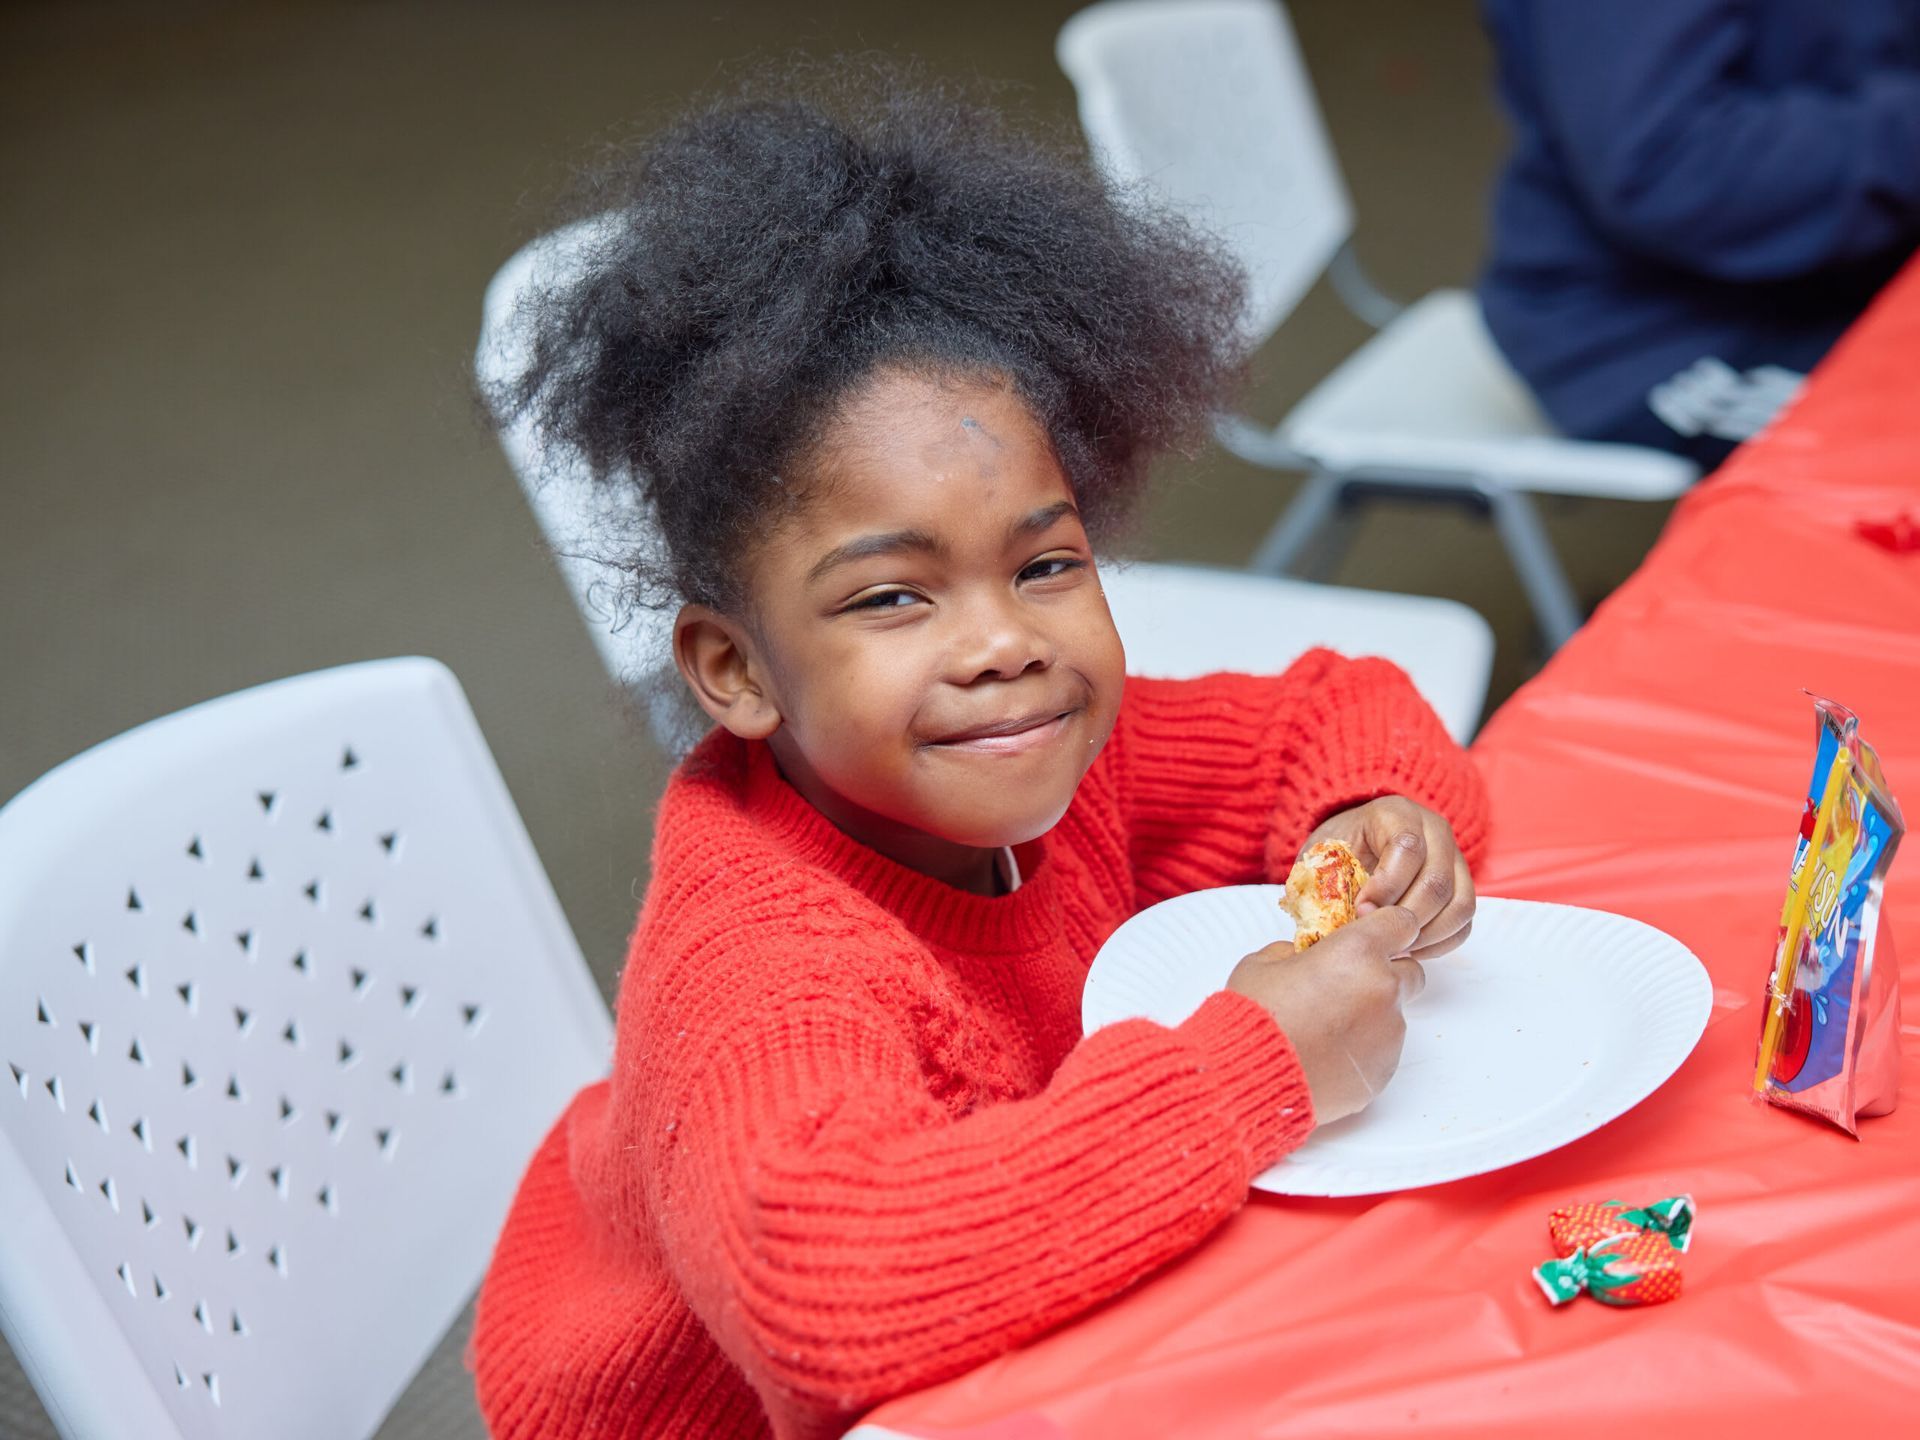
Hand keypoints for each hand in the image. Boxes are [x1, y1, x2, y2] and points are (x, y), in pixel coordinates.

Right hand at [1226, 905, 1424, 1124]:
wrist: (1248, 1076)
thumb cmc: (1255, 1015)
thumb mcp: (1263, 963)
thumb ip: (1295, 952)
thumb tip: (1304, 957)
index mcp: (1358, 951)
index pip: (1401, 923)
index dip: (1388, 929)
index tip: (1373, 938)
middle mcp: (1383, 989)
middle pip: (1410, 971)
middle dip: (1386, 974)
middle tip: (1346, 986)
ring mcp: (1389, 1034)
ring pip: (1394, 1015)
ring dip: (1371, 1015)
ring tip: (1326, 1030)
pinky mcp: (1384, 1070)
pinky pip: (1382, 1051)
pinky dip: (1362, 1049)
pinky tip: (1327, 1055)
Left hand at [1305, 796, 1473, 959]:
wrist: (1357, 842)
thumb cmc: (1337, 850)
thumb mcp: (1322, 853)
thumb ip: (1325, 879)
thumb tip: (1331, 924)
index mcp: (1397, 813)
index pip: (1407, 848)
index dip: (1386, 886)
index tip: (1360, 909)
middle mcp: (1435, 831)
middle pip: (1436, 882)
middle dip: (1405, 917)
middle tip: (1378, 935)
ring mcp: (1455, 859)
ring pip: (1460, 904)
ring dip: (1426, 934)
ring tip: (1393, 945)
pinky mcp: (1464, 887)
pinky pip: (1465, 922)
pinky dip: (1440, 942)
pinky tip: (1409, 947)